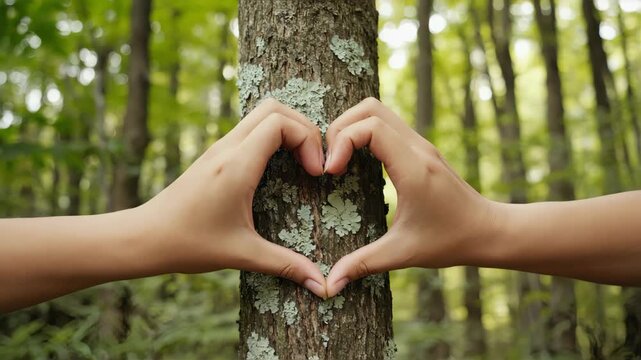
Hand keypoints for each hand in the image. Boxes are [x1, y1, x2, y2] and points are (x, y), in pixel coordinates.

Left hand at [139, 99, 326, 296]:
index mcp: (236, 166)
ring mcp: (218, 148)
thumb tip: (322, 285)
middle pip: (274, 108)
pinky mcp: (214, 155)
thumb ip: (285, 265)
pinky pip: (249, 129)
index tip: (315, 173)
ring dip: (288, 130)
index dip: (307, 140)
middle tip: (315, 162)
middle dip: (303, 128)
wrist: (144, 238)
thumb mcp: (242, 254)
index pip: (280, 123)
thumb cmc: (189, 244)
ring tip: (302, 163)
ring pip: (261, 114)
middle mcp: (227, 148)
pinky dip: (272, 137)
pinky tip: (279, 169)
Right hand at [323, 98, 496, 296]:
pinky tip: (356, 163)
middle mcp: (418, 148)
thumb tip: (328, 285)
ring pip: (378, 111)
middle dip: (340, 127)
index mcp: (413, 168)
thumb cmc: (450, 242)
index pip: (370, 127)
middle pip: (370, 108)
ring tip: (338, 159)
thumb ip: (363, 264)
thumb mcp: (402, 254)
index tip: (330, 173)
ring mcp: (421, 144)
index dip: (341, 142)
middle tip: (329, 162)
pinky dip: (364, 133)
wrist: (489, 231)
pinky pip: (387, 124)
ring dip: (351, 127)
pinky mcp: (421, 148)